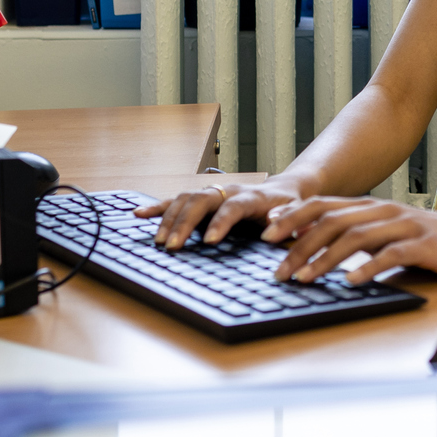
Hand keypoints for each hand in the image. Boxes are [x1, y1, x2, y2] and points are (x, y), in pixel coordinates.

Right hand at [143, 180, 308, 249]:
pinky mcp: (203, 197)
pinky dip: (158, 206)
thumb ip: (287, 220)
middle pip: (201, 200)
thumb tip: (273, 224)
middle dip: (185, 223)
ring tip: (159, 241)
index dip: (220, 222)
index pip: (232, 206)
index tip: (210, 241)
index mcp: (253, 197)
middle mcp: (229, 190)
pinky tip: (139, 214)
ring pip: (186, 198)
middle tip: (173, 247)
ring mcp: (214, 191)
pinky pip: (177, 199)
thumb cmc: (290, 208)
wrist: (285, 190)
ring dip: (169, 218)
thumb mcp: (297, 214)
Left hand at [264, 198, 436, 285]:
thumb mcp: (385, 234)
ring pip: (356, 237)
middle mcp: (382, 211)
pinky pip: (390, 255)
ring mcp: (403, 226)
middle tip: (277, 269)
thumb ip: (355, 236)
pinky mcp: (423, 244)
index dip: (292, 218)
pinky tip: (351, 281)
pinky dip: (367, 267)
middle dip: (299, 245)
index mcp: (369, 207)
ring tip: (304, 278)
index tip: (266, 235)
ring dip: (325, 259)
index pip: (322, 206)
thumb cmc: (426, 240)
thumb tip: (311, 247)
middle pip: (332, 222)